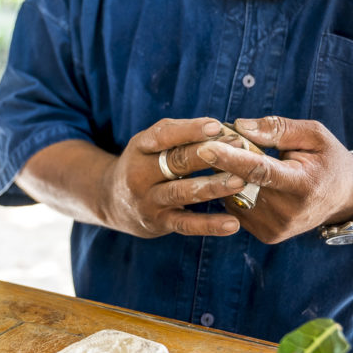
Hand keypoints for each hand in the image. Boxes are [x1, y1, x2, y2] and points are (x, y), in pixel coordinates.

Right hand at [100, 117, 245, 238]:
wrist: (112, 201)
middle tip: (240, 149)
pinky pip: (186, 224)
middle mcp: (139, 174)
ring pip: (183, 192)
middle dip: (210, 154)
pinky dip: (210, 225)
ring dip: (213, 186)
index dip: (189, 131)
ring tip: (239, 181)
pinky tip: (233, 224)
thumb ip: (178, 135)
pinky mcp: (158, 223)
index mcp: (140, 147)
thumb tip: (220, 129)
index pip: (163, 136)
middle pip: (176, 162)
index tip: (216, 126)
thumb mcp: (149, 145)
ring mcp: (148, 200)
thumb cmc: (144, 165)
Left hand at [168, 116, 352, 244]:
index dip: (231, 158)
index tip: (205, 146)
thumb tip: (240, 126)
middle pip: (242, 183)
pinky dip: (235, 190)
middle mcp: (288, 212)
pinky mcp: (268, 235)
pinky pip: (238, 207)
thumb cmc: (327, 159)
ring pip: (234, 196)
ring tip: (240, 159)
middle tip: (220, 140)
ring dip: (228, 175)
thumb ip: (278, 129)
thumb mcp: (313, 135)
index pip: (260, 171)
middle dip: (225, 159)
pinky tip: (245, 178)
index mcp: (303, 184)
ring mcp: (277, 228)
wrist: (345, 199)